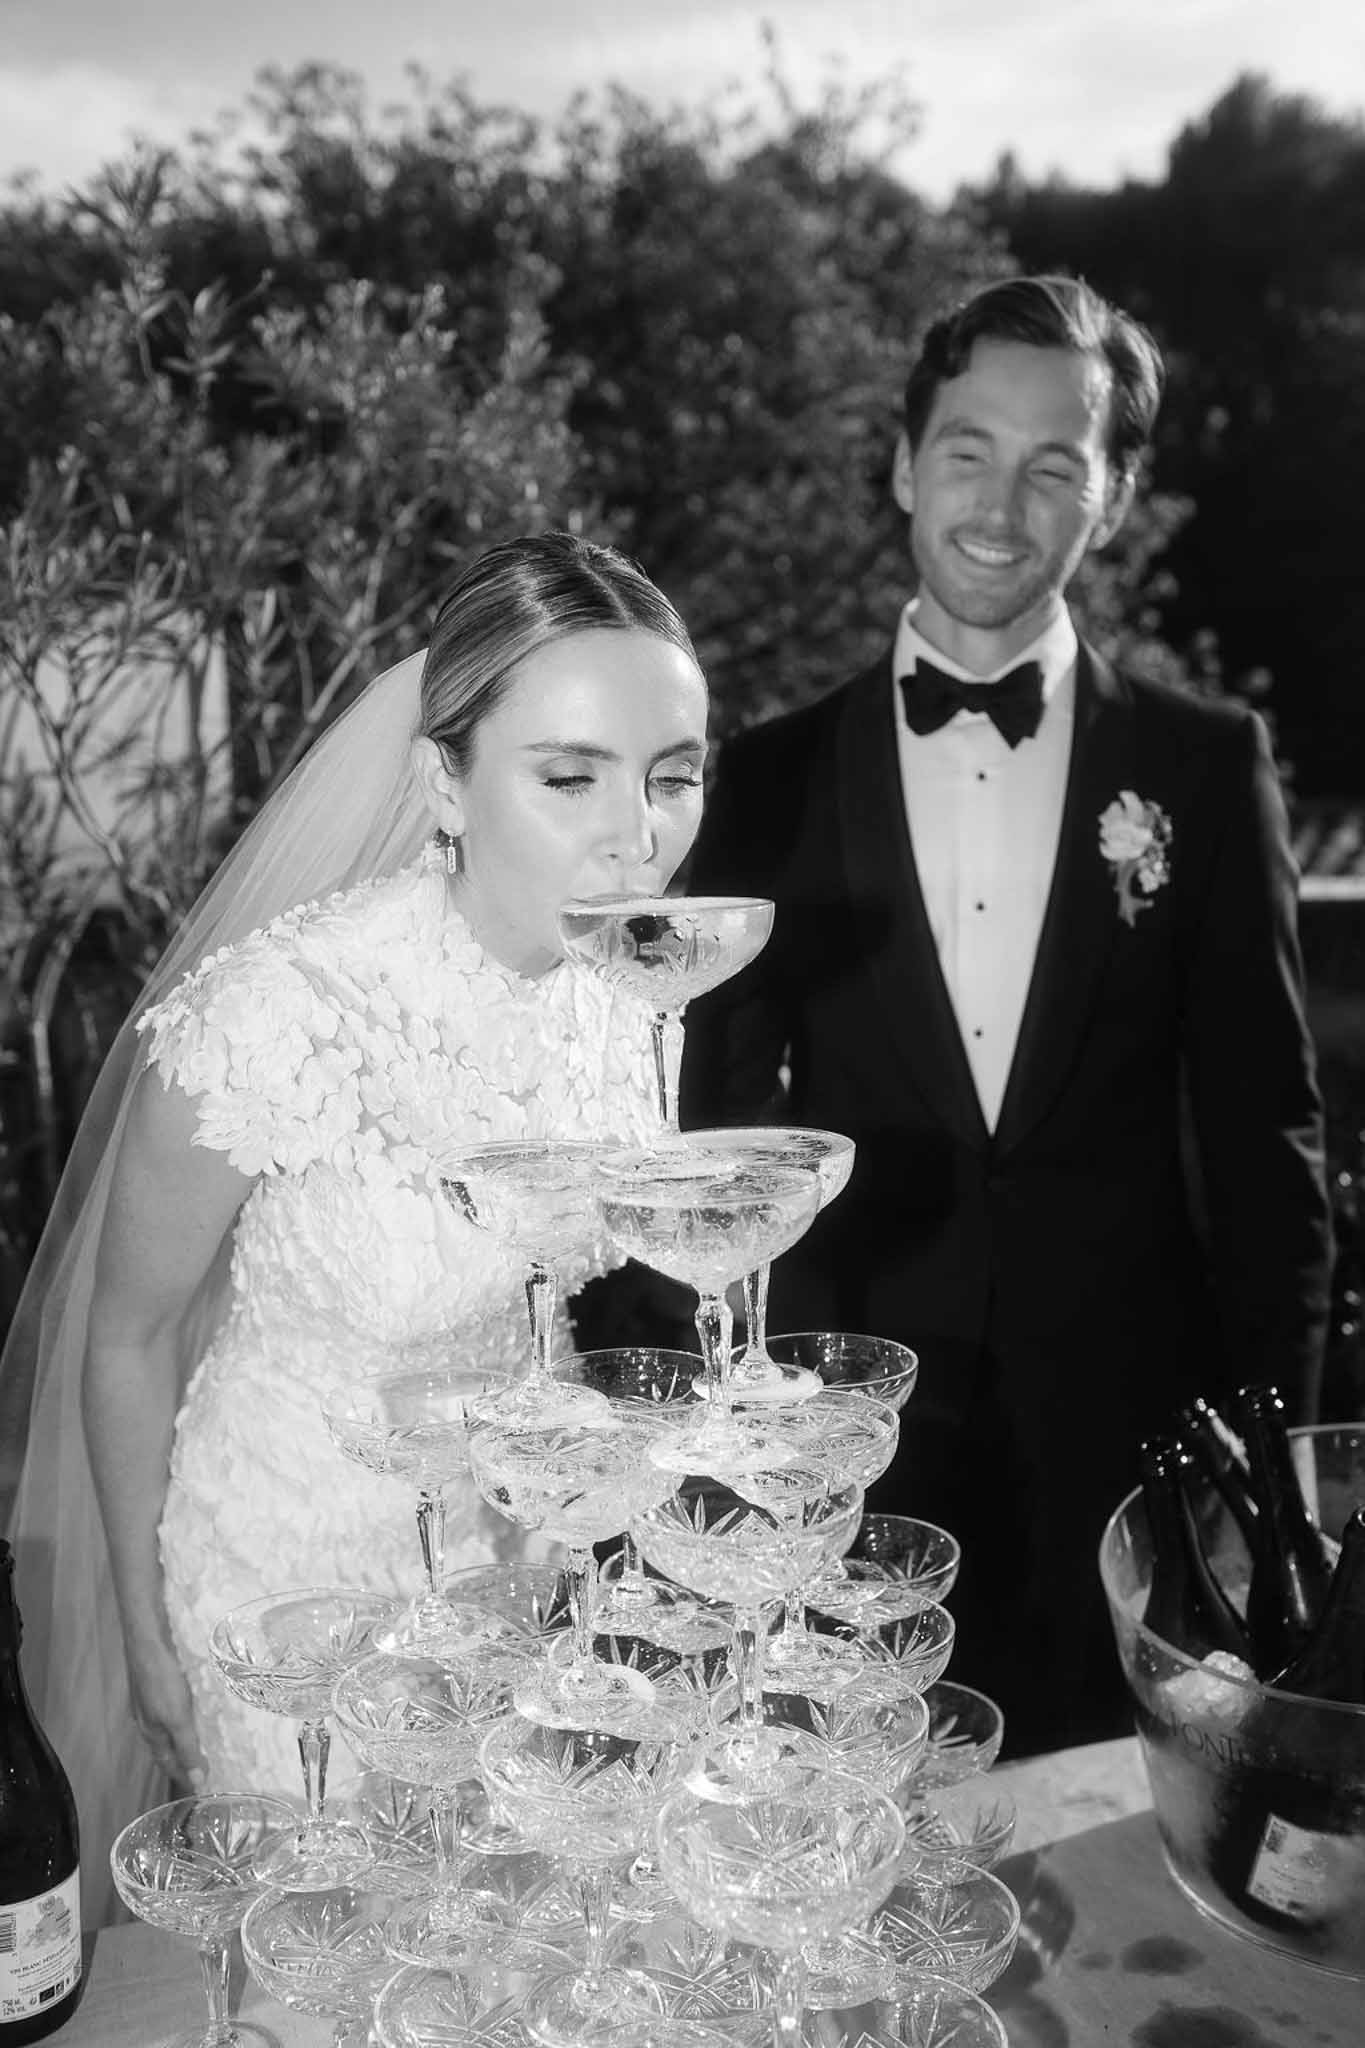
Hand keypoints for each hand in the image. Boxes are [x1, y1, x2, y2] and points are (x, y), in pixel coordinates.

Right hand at [126, 1626, 207, 1786]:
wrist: (147, 1641)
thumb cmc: (162, 1680)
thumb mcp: (177, 1717)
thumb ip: (187, 1746)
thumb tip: (196, 1781)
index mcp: (152, 1733)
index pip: (169, 1764)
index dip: (184, 1776)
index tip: (203, 1787)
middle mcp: (149, 1721)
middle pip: (167, 1749)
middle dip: (185, 1759)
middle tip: (207, 1766)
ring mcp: (151, 1703)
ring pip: (170, 1729)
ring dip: (186, 1738)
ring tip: (206, 1742)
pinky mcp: (158, 1686)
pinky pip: (173, 1710)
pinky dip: (185, 1717)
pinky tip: (196, 1710)